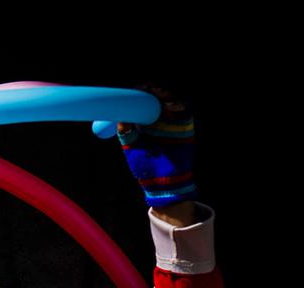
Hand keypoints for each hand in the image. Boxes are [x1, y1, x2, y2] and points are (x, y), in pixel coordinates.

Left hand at [117, 85, 196, 207]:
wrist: (164, 183)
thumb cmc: (145, 167)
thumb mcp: (132, 148)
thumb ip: (126, 133)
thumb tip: (118, 118)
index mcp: (143, 121)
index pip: (141, 102)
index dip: (139, 93)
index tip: (135, 89)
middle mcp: (158, 118)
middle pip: (157, 97)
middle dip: (152, 90)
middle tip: (146, 89)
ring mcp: (173, 121)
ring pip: (171, 100)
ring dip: (165, 95)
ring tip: (158, 94)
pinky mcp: (185, 126)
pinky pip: (184, 110)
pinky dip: (178, 105)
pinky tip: (170, 106)